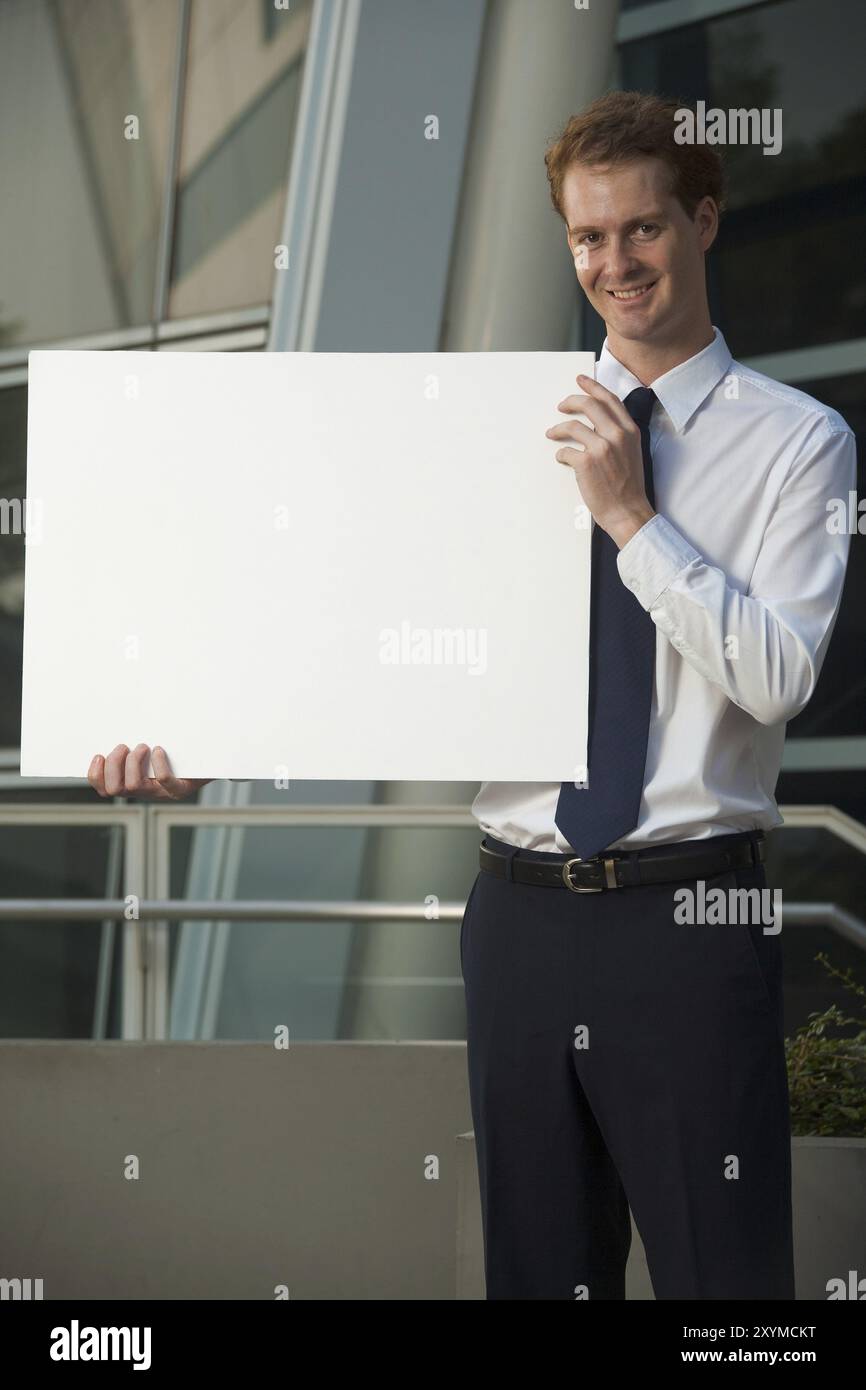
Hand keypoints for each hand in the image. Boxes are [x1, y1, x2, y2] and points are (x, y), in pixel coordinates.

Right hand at [88, 743, 211, 799]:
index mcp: (132, 783)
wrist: (206, 763)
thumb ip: (131, 744)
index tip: (98, 755)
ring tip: (143, 746)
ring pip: (134, 786)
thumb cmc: (173, 753)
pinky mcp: (179, 789)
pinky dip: (158, 763)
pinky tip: (159, 750)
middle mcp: (144, 792)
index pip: (103, 788)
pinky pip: (164, 780)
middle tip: (124, 747)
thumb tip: (112, 726)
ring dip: (133, 762)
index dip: (96, 775)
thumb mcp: (148, 749)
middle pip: (114, 789)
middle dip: (114, 764)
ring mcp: (161, 793)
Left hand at [545, 373, 655, 547]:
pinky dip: (561, 454)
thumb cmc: (628, 487)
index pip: (609, 399)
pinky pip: (565, 451)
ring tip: (552, 433)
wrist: (628, 512)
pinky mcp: (586, 463)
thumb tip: (597, 424)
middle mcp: (617, 435)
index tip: (581, 381)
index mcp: (630, 431)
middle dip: (571, 401)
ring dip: (558, 429)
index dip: (592, 387)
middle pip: (589, 405)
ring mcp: (601, 448)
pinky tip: (562, 459)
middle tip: (561, 405)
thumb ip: (619, 435)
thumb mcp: (632, 453)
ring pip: (572, 426)